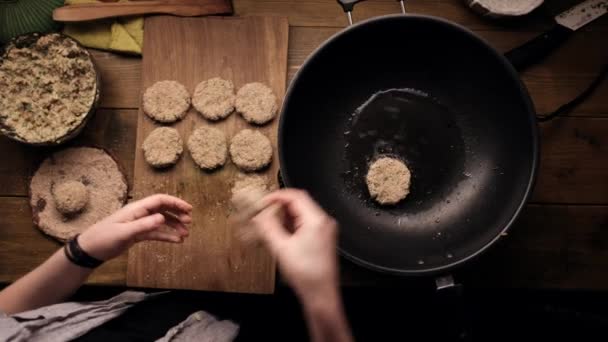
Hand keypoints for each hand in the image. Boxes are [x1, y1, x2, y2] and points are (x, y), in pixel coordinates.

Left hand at [78, 194, 192, 260]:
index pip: (160, 200)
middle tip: (189, 222)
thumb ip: (143, 225)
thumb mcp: (124, 232)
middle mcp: (140, 214)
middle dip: (178, 213)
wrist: (90, 250)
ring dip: (174, 226)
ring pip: (162, 221)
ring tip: (185, 234)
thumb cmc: (104, 238)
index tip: (188, 209)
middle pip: (163, 209)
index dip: (175, 202)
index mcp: (137, 209)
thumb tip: (162, 218)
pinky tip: (176, 241)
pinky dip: (166, 236)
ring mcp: (139, 223)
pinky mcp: (138, 234)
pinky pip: (156, 233)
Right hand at [249, 189, 338, 302]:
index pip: (296, 196)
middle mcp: (323, 221)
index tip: (263, 202)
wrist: (321, 294)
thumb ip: (268, 228)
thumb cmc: (307, 274)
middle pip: (299, 203)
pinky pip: (305, 223)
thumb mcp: (281, 248)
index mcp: (316, 220)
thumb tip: (258, 215)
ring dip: (285, 216)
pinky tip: (279, 232)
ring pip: (301, 213)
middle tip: (263, 211)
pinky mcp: (322, 238)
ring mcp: (324, 230)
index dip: (277, 196)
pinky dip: (291, 224)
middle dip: (280, 206)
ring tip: (269, 223)